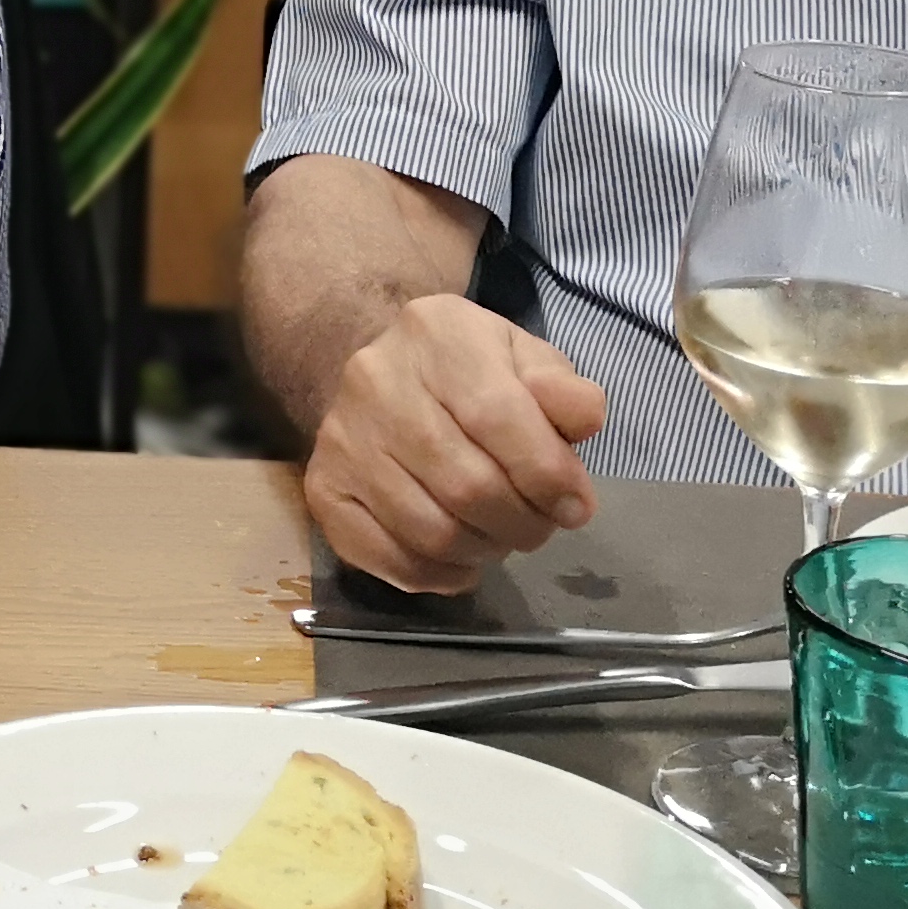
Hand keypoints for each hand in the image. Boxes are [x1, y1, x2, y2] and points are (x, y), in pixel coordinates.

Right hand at [302, 295, 607, 594]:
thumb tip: (585, 419)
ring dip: (485, 551)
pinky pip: (391, 559)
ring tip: (502, 537)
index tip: (576, 506)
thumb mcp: (525, 360)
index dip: (547, 474)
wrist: (384, 377)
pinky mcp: (323, 490)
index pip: (498, 415)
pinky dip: (439, 575)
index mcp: (436, 333)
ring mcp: (341, 439)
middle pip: (466, 484)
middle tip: (541, 526)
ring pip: (430, 531)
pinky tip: (462, 556)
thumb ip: (562, 389)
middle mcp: (375, 380)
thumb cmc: (469, 372)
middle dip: (522, 522)